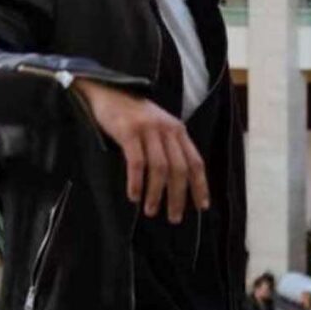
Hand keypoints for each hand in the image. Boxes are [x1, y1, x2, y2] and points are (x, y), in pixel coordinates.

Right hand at [74, 79, 209, 223]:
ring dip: (156, 194)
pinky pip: (137, 162)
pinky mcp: (129, 131)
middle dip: (178, 196)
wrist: (109, 91)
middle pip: (179, 169)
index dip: (200, 185)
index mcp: (178, 129)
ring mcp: (148, 129)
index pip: (195, 161)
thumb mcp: (159, 126)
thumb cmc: (134, 115)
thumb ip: (170, 146)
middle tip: (174, 217)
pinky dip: (137, 182)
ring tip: (151, 210)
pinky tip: (134, 196)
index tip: (201, 207)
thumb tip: (179, 182)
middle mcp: (167, 129)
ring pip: (160, 168)